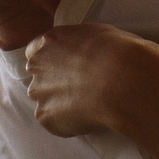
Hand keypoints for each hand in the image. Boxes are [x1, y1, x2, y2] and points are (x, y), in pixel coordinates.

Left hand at [21, 23, 158, 158]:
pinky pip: (55, 122)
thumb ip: (83, 46)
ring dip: (62, 104)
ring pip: (46, 101)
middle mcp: (37, 65)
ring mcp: (39, 92)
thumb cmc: (120, 53)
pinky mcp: (45, 116)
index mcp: (49, 41)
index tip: (65, 69)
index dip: (52, 62)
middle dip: (56, 84)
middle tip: (81, 91)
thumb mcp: (100, 35)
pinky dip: (68, 123)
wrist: (123, 81)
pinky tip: (89, 118)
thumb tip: (89, 55)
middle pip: (39, 78)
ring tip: (89, 107)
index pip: (36, 51)